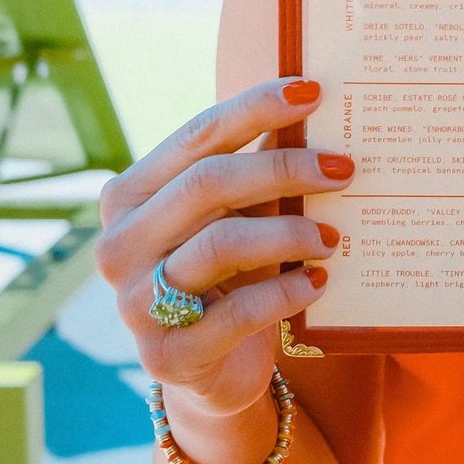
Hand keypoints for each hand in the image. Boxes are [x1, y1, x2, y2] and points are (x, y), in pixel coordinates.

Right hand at [96, 79, 348, 424]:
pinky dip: (287, 291)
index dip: (254, 108)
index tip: (314, 92)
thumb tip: (313, 102)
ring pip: (220, 244)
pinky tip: (319, 282)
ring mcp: (136, 304)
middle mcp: (120, 246)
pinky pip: (238, 312)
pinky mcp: (168, 355)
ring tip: (334, 237)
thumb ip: (257, 167)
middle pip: (207, 184)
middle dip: (283, 169)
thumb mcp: (237, 216)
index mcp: (129, 197)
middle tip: (344, 168)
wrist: (212, 371)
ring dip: (289, 233)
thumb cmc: (228, 276)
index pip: (196, 136)